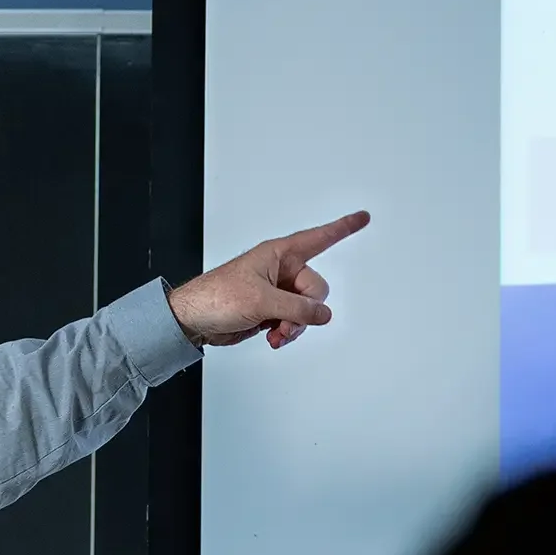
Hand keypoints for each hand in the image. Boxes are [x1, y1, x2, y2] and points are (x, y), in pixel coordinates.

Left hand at [164, 211, 370, 350]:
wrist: (193, 321)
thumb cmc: (216, 297)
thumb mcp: (261, 300)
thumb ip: (297, 307)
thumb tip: (323, 314)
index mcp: (279, 254)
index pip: (319, 238)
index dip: (343, 228)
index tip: (363, 217)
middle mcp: (280, 270)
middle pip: (315, 289)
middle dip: (304, 311)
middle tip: (285, 322)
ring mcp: (276, 291)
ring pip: (306, 310)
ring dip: (295, 326)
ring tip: (275, 333)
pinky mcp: (270, 309)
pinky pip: (293, 321)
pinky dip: (287, 331)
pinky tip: (273, 337)